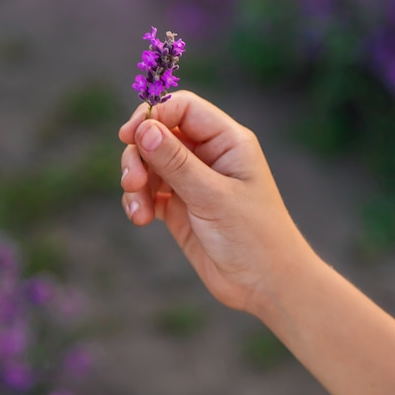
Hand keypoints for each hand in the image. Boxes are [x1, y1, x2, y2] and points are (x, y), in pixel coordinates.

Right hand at [119, 91, 308, 313]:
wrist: (265, 285)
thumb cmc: (253, 236)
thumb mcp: (212, 195)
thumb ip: (176, 162)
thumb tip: (144, 129)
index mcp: (226, 141)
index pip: (183, 108)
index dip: (153, 115)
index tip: (129, 136)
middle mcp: (208, 155)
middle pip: (159, 134)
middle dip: (140, 154)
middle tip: (132, 180)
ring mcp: (192, 180)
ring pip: (149, 163)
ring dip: (136, 181)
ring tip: (139, 210)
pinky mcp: (179, 206)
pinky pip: (148, 191)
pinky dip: (139, 200)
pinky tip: (141, 218)